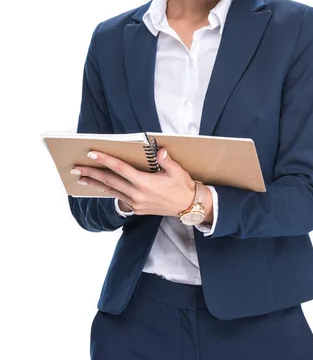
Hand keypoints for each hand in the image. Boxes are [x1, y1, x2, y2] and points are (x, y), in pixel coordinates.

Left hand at [71, 148, 200, 217]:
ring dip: (95, 184)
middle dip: (92, 174)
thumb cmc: (183, 186)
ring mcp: (136, 203)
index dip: (105, 160)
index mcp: (145, 183)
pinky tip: (100, 187)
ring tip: (81, 179)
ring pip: (111, 191)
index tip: (92, 154)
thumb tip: (158, 150)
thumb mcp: (176, 171)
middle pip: (110, 181)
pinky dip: (107, 191)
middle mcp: (137, 194)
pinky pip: (118, 198)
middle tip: (76, 168)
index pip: (120, 169)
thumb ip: (165, 160)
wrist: (189, 206)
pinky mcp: (137, 209)